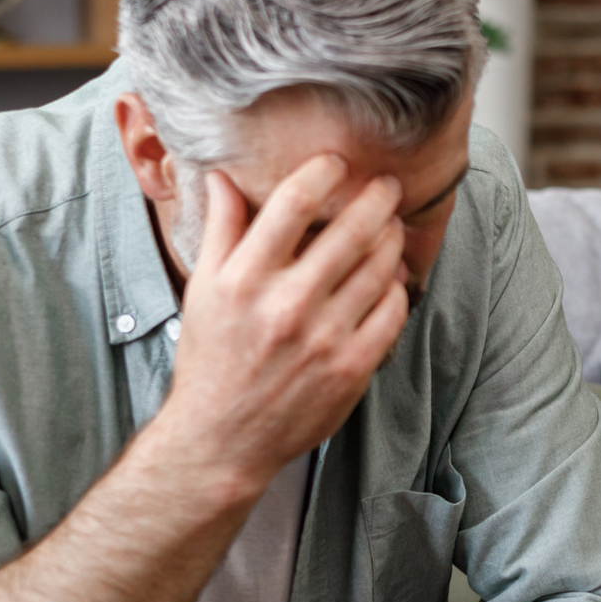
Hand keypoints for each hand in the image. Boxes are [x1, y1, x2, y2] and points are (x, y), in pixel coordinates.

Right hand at [162, 157, 410, 492]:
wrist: (222, 439)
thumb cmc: (212, 359)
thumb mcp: (203, 290)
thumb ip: (221, 230)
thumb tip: (222, 175)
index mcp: (244, 279)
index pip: (292, 204)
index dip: (322, 172)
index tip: (337, 162)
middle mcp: (285, 305)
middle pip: (349, 230)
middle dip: (376, 199)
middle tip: (387, 186)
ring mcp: (323, 339)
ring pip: (379, 268)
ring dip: (392, 240)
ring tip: (392, 228)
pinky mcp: (351, 369)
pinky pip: (392, 313)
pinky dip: (397, 288)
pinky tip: (391, 279)